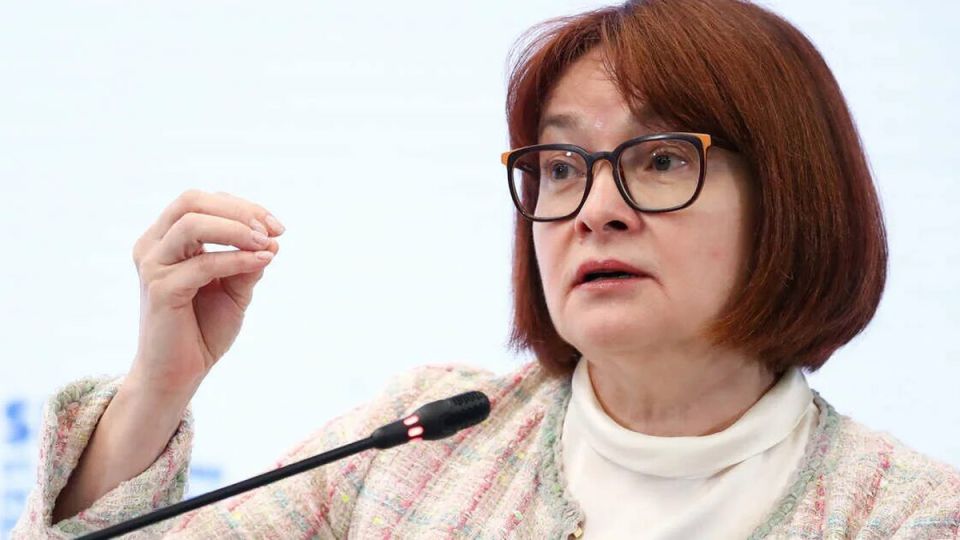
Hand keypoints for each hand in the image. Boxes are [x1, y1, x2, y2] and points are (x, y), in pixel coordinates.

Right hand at [129, 189, 283, 398]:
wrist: (179, 373)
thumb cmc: (204, 328)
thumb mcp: (235, 289)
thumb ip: (248, 262)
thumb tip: (272, 239)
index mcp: (166, 239)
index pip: (200, 201)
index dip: (241, 206)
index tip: (276, 226)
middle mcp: (153, 246)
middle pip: (191, 202)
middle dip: (238, 210)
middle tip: (272, 229)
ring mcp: (153, 266)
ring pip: (192, 224)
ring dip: (236, 229)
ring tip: (266, 243)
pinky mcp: (159, 289)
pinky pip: (202, 264)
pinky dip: (237, 259)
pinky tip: (262, 262)